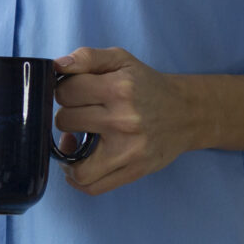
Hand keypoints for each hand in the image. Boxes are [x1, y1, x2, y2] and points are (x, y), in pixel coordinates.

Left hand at [52, 47, 207, 195]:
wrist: (187, 113)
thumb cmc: (147, 85)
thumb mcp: (121, 60)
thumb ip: (87, 57)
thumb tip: (56, 66)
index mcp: (119, 88)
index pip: (65, 91)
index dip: (63, 91)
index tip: (73, 94)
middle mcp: (123, 120)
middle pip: (65, 121)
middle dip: (66, 116)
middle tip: (77, 115)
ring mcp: (128, 150)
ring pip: (76, 165)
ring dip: (66, 154)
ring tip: (73, 142)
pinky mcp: (134, 171)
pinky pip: (92, 186)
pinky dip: (77, 178)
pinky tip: (80, 162)